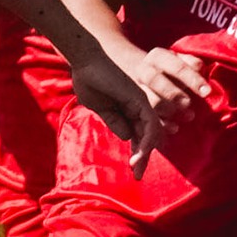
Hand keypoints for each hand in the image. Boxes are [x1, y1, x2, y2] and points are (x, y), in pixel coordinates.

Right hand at [71, 56, 161, 176]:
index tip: (134, 171)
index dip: (137, 154)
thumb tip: (127, 137)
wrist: (85, 62)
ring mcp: (141, 103)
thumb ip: (114, 121)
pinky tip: (139, 153)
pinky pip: (150, 123)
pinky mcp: (140, 99)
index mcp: (128, 111)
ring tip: (136, 167)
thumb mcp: (100, 108)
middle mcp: (138, 107)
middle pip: (147, 137)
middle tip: (137, 175)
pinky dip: (147, 140)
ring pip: (151, 132)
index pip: (138, 136)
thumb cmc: (89, 81)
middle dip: (143, 157)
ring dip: (145, 152)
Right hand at [128, 46, 211, 122]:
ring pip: (147, 99)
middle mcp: (143, 70)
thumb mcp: (180, 60)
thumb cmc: (170, 69)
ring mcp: (136, 88)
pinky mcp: (134, 105)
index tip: (207, 93)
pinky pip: (144, 115)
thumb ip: (191, 63)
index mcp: (157, 57)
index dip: (192, 79)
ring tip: (188, 117)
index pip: (176, 66)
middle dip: (172, 93)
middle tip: (188, 104)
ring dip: (167, 109)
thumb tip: (199, 70)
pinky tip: (174, 128)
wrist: (138, 70)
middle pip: (154, 79)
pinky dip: (160, 123)